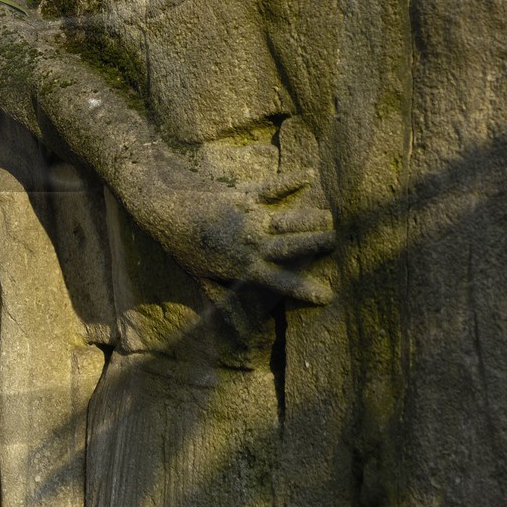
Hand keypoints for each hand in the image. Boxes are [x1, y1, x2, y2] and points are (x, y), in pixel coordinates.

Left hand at [131, 169, 335, 303]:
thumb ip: (224, 300)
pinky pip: (272, 187)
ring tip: (332, 217)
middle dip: (317, 245)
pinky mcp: (243, 195)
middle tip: (340, 244)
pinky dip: (290, 180)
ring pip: (287, 219)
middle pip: (291, 246)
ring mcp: (249, 217)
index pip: (281, 281)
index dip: (305, 289)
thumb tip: (240, 332)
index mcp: (244, 266)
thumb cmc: (182, 248)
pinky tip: (309, 174)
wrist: (166, 212)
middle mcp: (252, 242)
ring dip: (310, 218)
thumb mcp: (201, 278)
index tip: (328, 295)